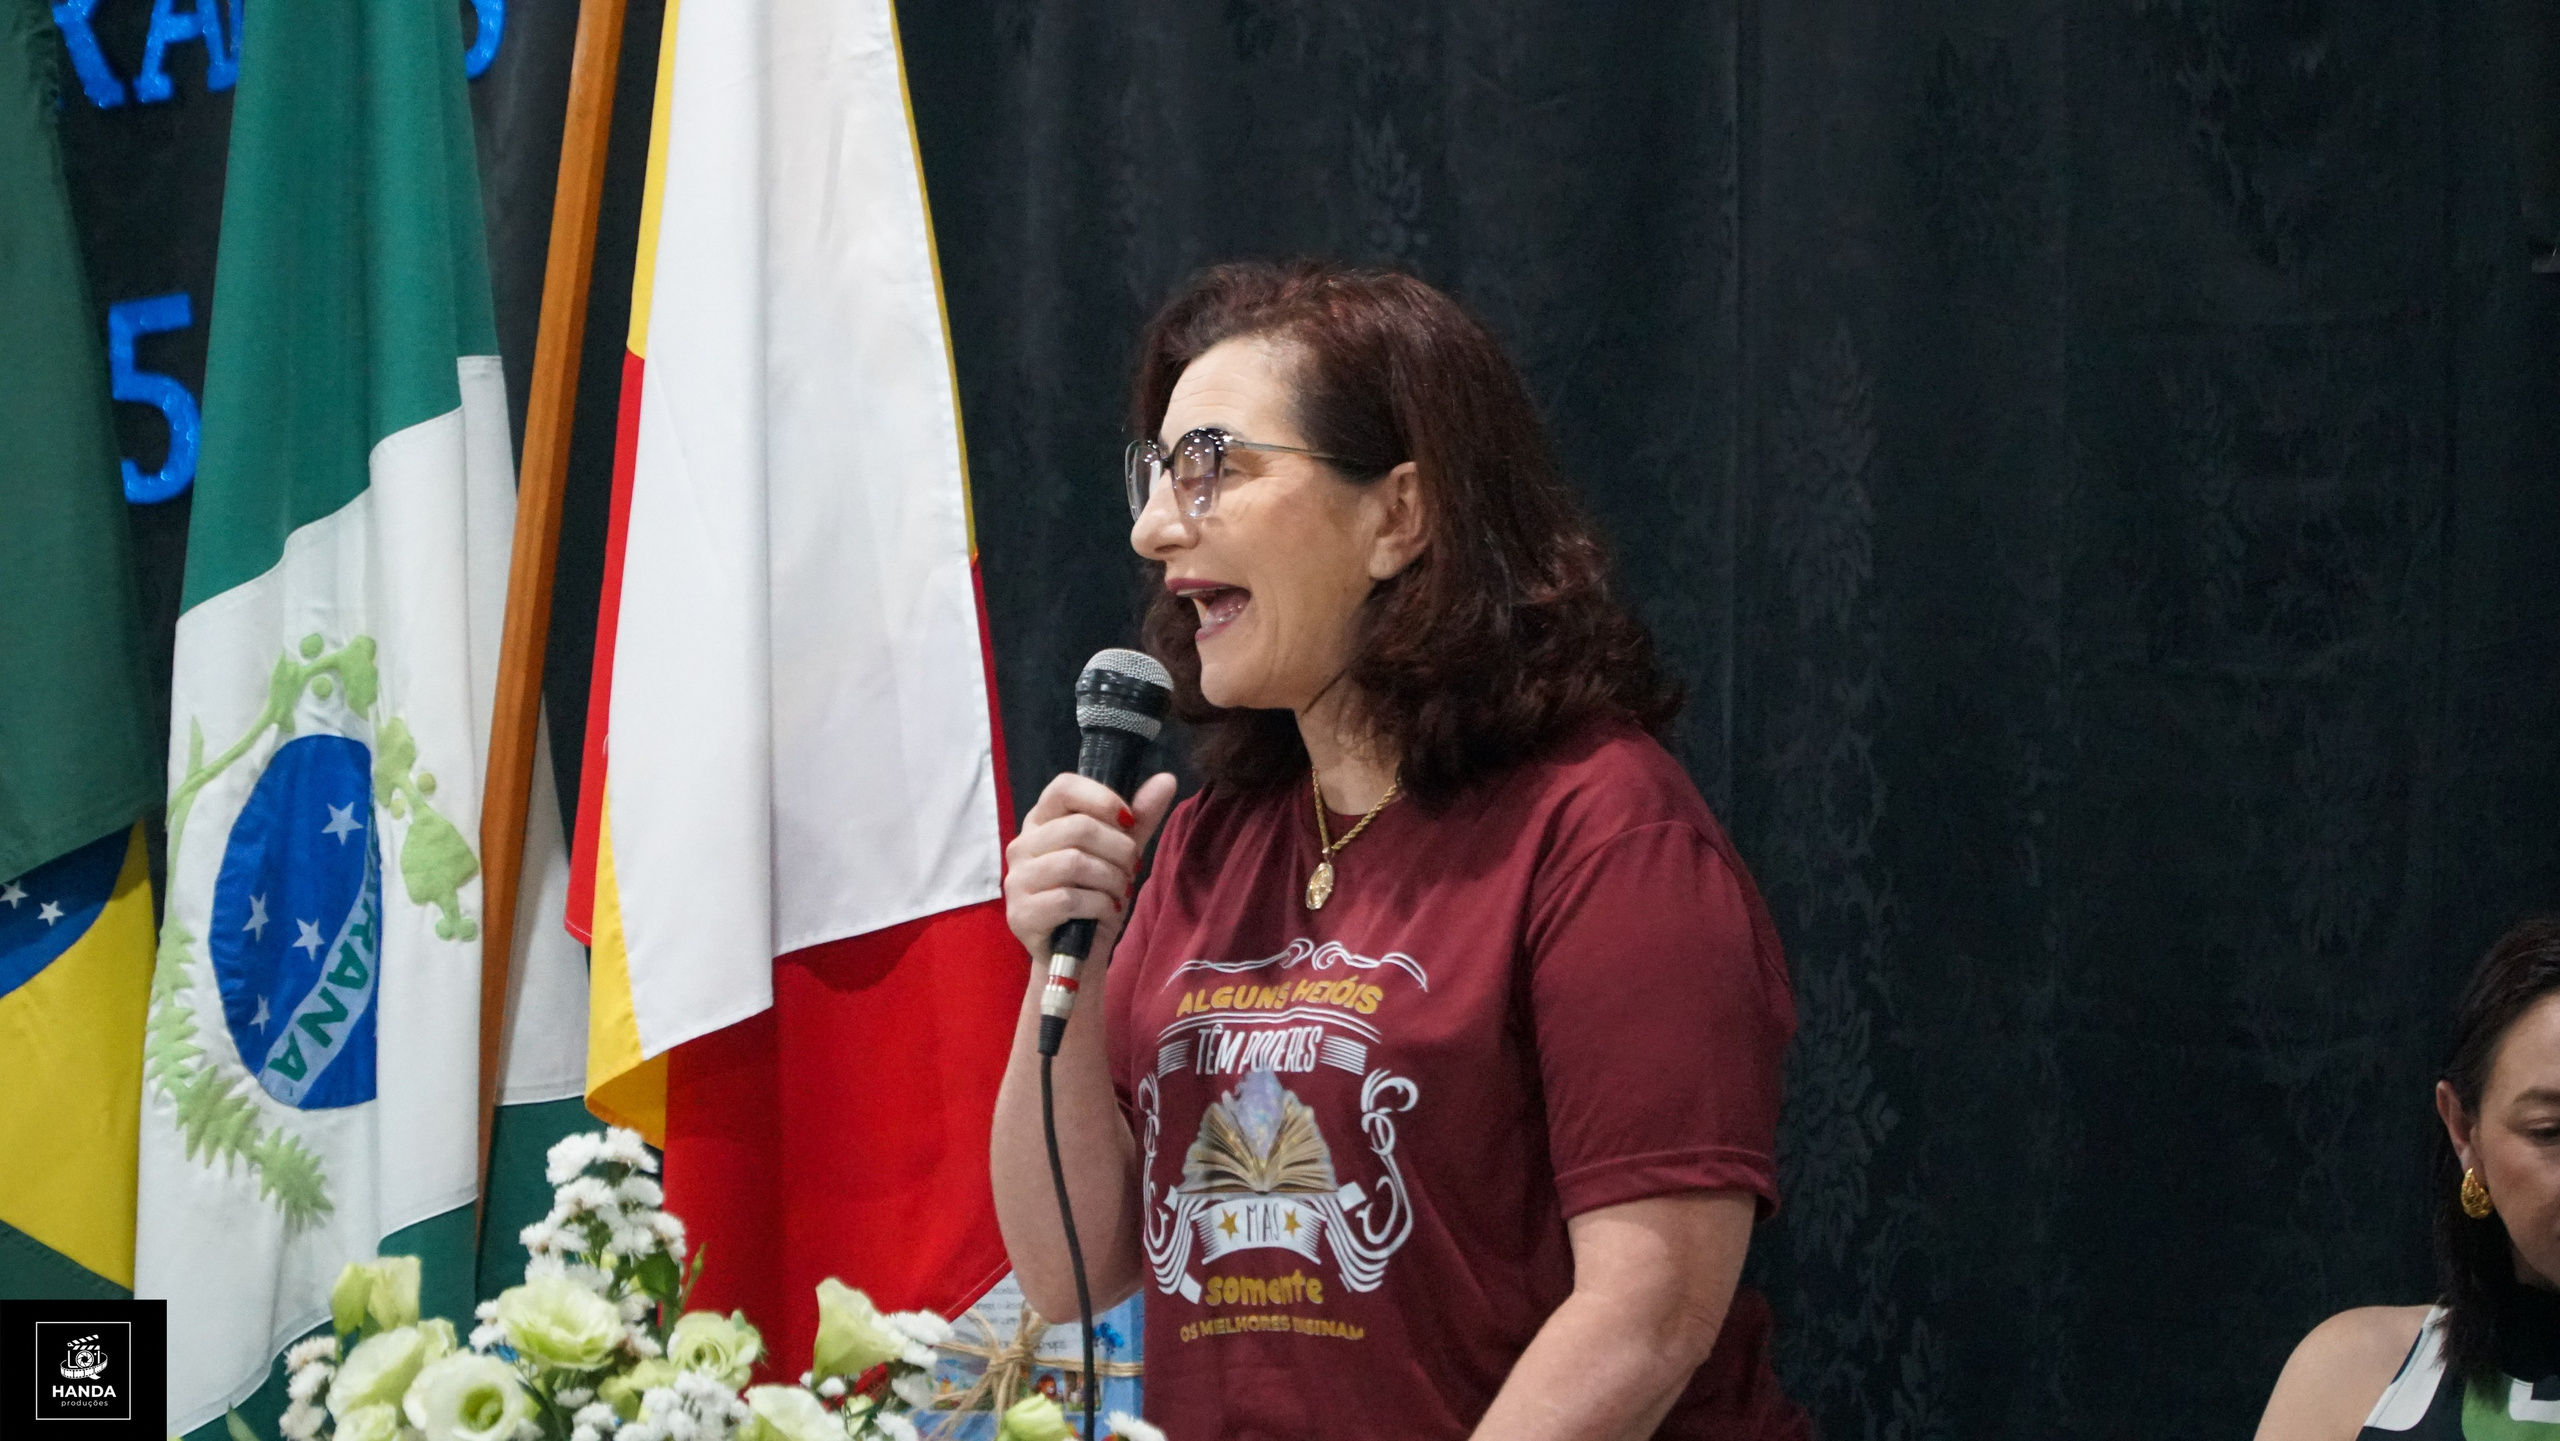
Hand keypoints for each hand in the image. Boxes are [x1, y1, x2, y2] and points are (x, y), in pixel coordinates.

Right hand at [1004, 770, 1178, 965]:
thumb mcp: (1121, 854)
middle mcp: (1022, 845)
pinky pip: (1069, 899)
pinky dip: (1100, 905)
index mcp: (1042, 821)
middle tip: (1129, 869)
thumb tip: (1166, 779)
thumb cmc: (1095, 896)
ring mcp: (1017, 880)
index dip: (1102, 798)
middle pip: (1079, 828)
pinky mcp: (1021, 914)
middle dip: (1119, 850)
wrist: (1078, 955)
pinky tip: (1106, 911)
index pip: (1063, 787)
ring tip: (1119, 891)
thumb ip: (1140, 818)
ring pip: (1075, 863)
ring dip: (1111, 879)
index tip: (1129, 821)